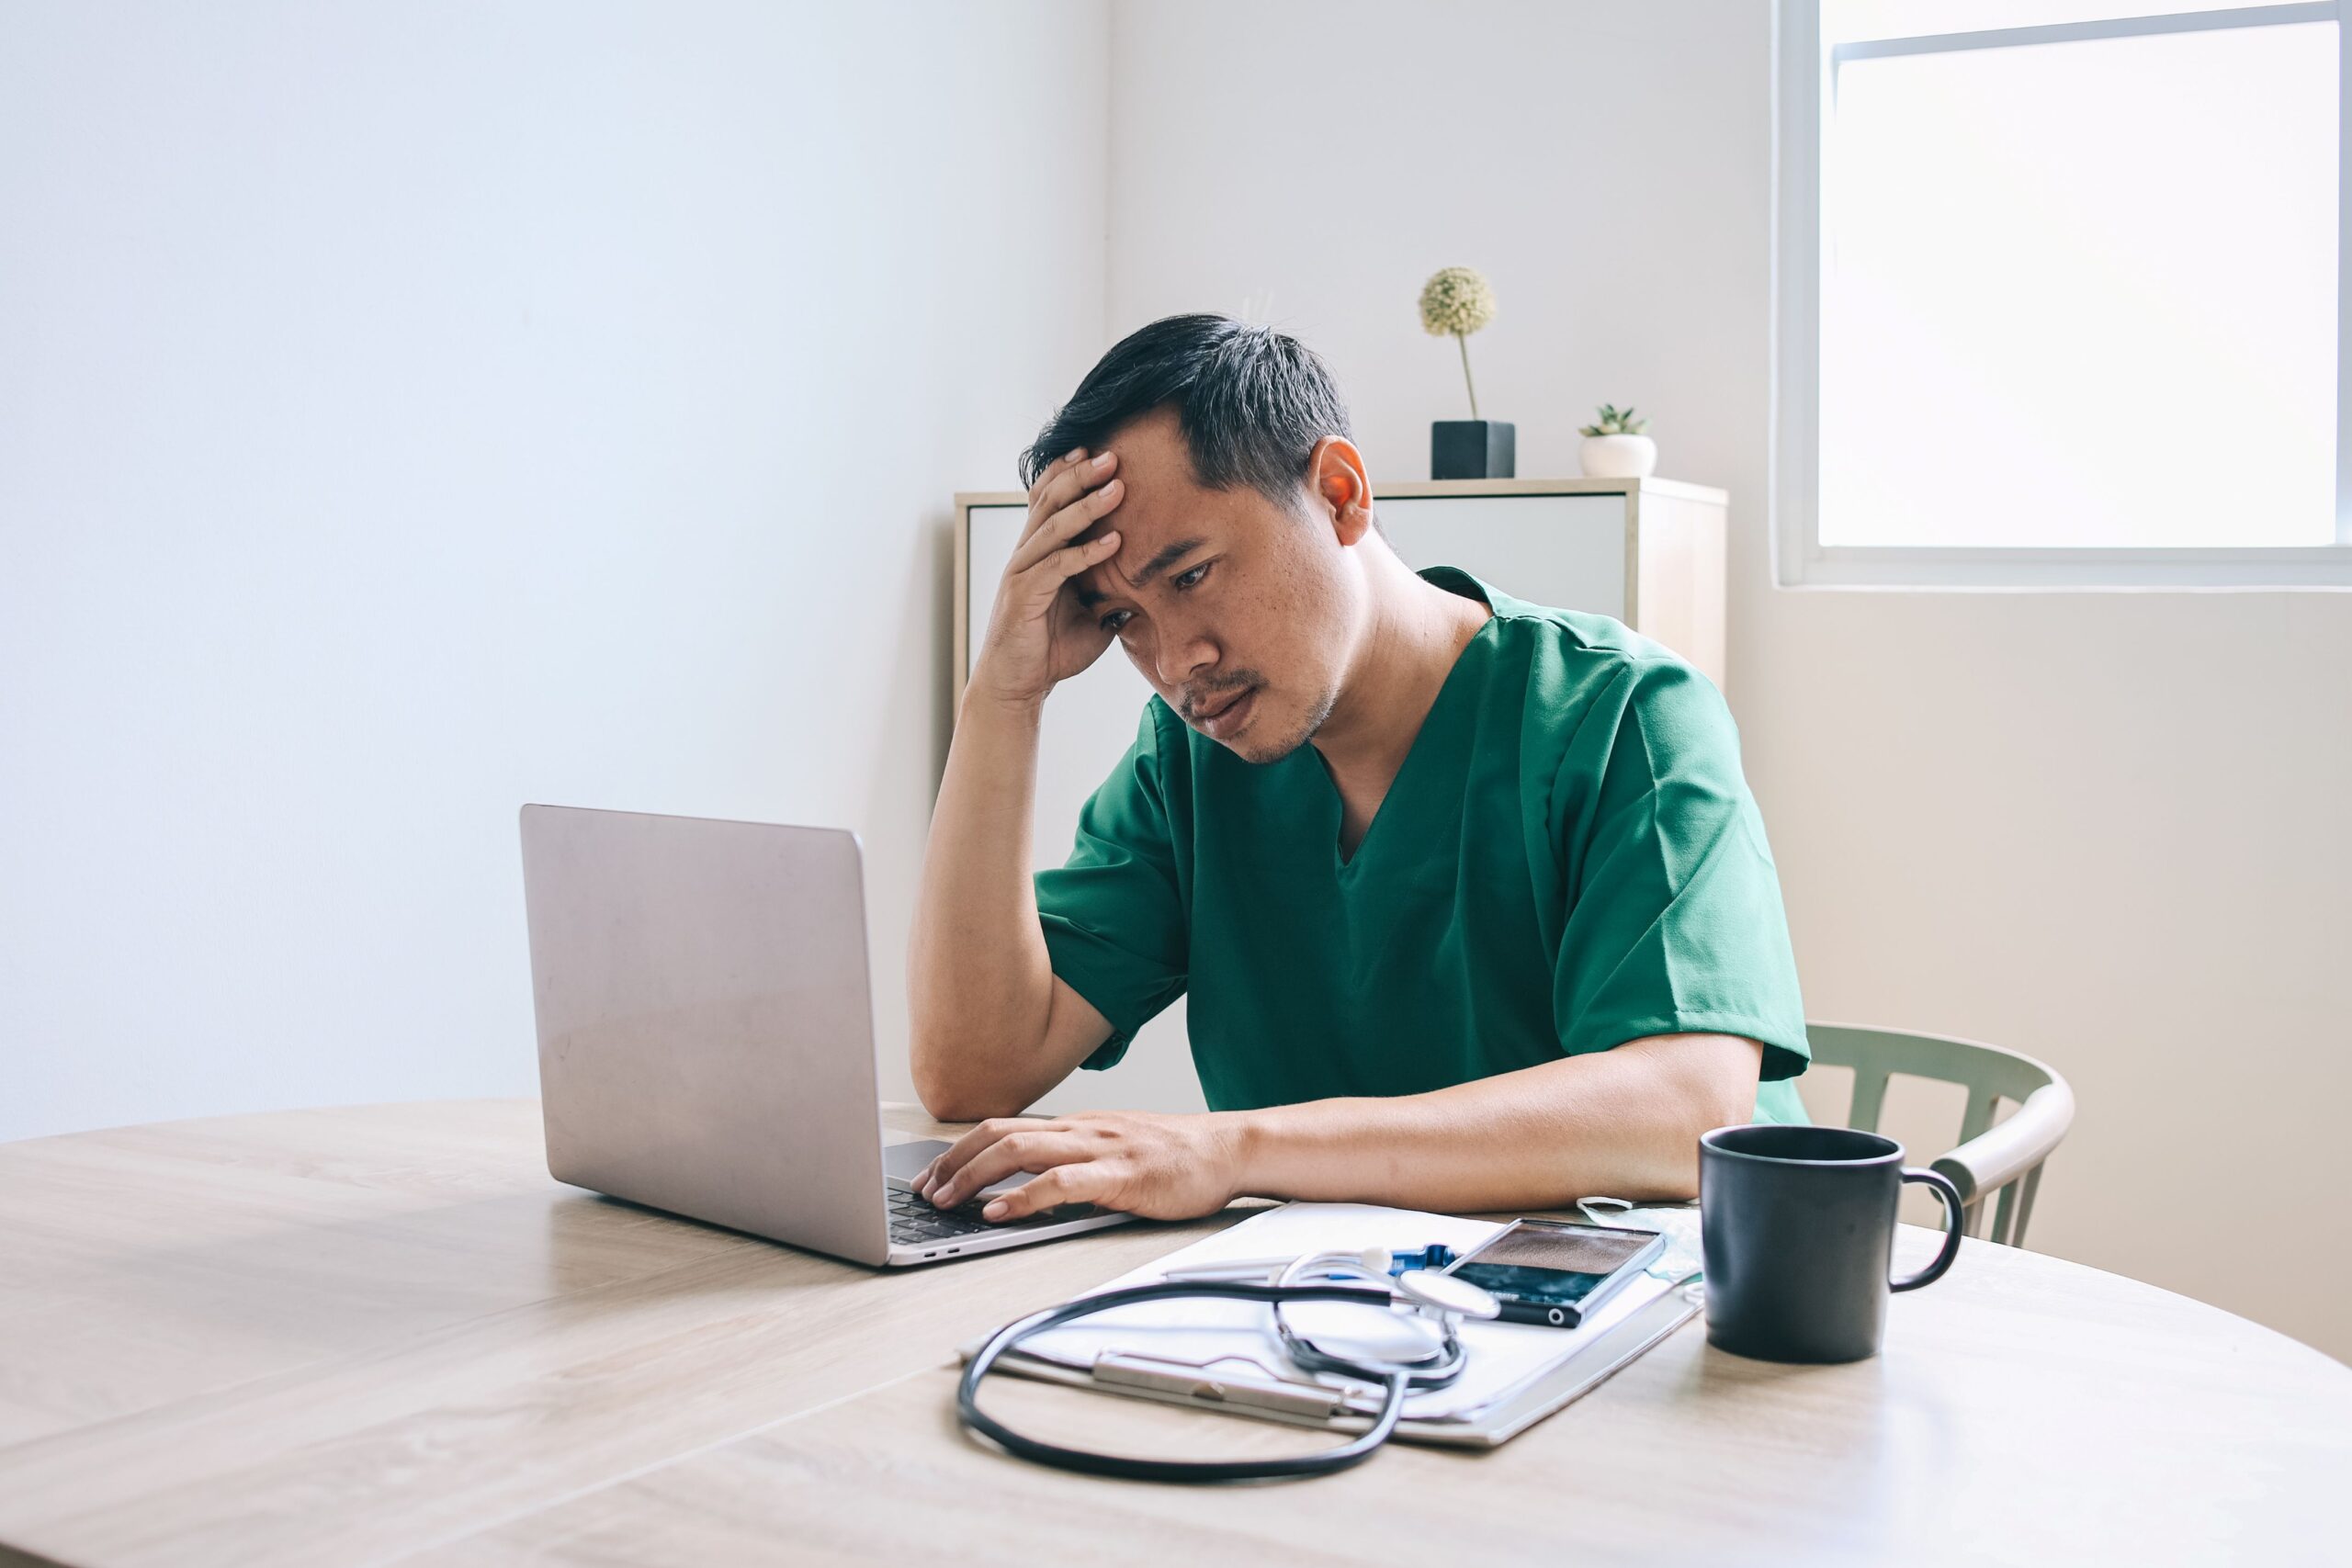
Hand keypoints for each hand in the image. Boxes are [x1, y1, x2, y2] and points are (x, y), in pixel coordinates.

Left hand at [915, 1109, 1248, 1221]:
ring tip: (947, 1202)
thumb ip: (1073, 1165)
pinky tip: (1000, 1213)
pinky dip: (1024, 1197)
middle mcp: (1079, 1129)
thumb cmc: (1174, 1157)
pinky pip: (1062, 1181)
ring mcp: (1099, 1147)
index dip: (958, 1150)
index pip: (1001, 1128)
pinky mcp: (1120, 1174)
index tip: (931, 1176)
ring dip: (975, 1176)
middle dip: (953, 1162)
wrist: (1229, 1148)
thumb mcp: (1112, 1153)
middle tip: (925, 1192)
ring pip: (1020, 1150)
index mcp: (1075, 1125)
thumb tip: (1026, 1191)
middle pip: (998, 1133)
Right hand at [966, 447, 1125, 712]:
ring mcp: (1022, 573)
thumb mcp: (1095, 614)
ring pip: (1052, 527)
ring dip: (1087, 505)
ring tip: (1117, 486)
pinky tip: (1114, 541)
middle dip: (1081, 475)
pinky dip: (1086, 552)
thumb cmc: (1053, 648)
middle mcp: (1026, 555)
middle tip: (1112, 455)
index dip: (1068, 472)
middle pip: (1049, 501)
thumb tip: (1153, 580)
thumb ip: (1114, 590)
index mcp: (1039, 552)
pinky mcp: (1023, 596)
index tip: (1097, 449)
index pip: (1048, 499)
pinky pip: (1057, 566)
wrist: (1018, 685)